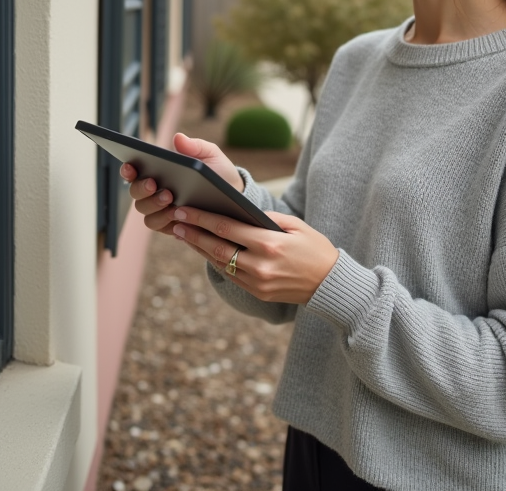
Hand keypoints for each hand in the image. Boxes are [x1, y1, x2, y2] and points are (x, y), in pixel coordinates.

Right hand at [122, 132, 243, 236]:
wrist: (235, 200)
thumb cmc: (219, 175)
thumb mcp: (212, 157)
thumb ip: (196, 146)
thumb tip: (178, 138)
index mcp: (159, 171)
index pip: (134, 170)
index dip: (127, 169)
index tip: (130, 166)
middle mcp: (154, 191)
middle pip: (135, 192)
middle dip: (141, 188)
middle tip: (154, 184)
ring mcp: (160, 209)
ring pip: (144, 210)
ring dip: (153, 205)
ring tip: (170, 199)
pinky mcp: (169, 225)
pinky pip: (158, 225)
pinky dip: (164, 220)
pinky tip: (177, 215)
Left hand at [170, 206, 339, 305]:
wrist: (330, 285)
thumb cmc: (316, 249)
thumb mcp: (297, 225)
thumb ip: (268, 218)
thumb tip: (241, 212)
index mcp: (269, 244)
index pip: (227, 229)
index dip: (202, 219)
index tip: (185, 211)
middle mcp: (260, 265)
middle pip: (217, 247)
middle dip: (193, 233)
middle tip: (175, 222)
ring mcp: (257, 282)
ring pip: (220, 263)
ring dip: (200, 249)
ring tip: (183, 235)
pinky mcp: (257, 293)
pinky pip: (230, 276)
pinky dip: (215, 262)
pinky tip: (205, 251)